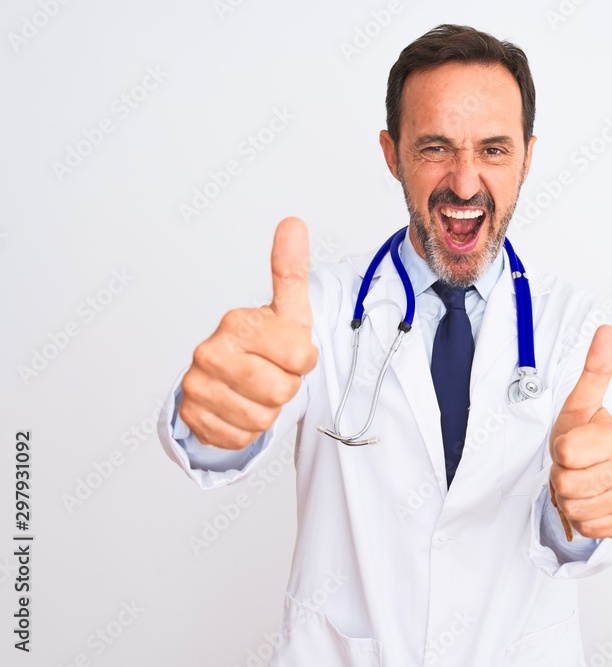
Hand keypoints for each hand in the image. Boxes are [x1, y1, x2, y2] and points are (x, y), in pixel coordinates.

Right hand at [177, 217, 317, 448]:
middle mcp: (209, 351)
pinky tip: (240, 409)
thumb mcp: (288, 310)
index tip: (291, 351)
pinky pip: (239, 439)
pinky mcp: (191, 418)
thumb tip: (293, 223)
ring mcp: (196, 386)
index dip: (305, 360)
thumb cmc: (266, 343)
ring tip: (258, 391)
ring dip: (268, 410)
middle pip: (281, 391)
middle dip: (287, 388)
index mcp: (237, 322)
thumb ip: (290, 270)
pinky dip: (246, 431)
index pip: (302, 357)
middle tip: (274, 373)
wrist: (229, 376)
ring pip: (262, 419)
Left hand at [549, 325, 611, 539]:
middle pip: (567, 485)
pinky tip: (590, 501)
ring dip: (569, 500)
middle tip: (573, 467)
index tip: (570, 445)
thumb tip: (607, 330)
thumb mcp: (579, 406)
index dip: (559, 452)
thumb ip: (595, 371)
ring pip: (574, 510)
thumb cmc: (582, 438)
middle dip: (562, 477)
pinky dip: (582, 519)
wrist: (595, 473)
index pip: (565, 453)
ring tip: (580, 483)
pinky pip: (588, 528)